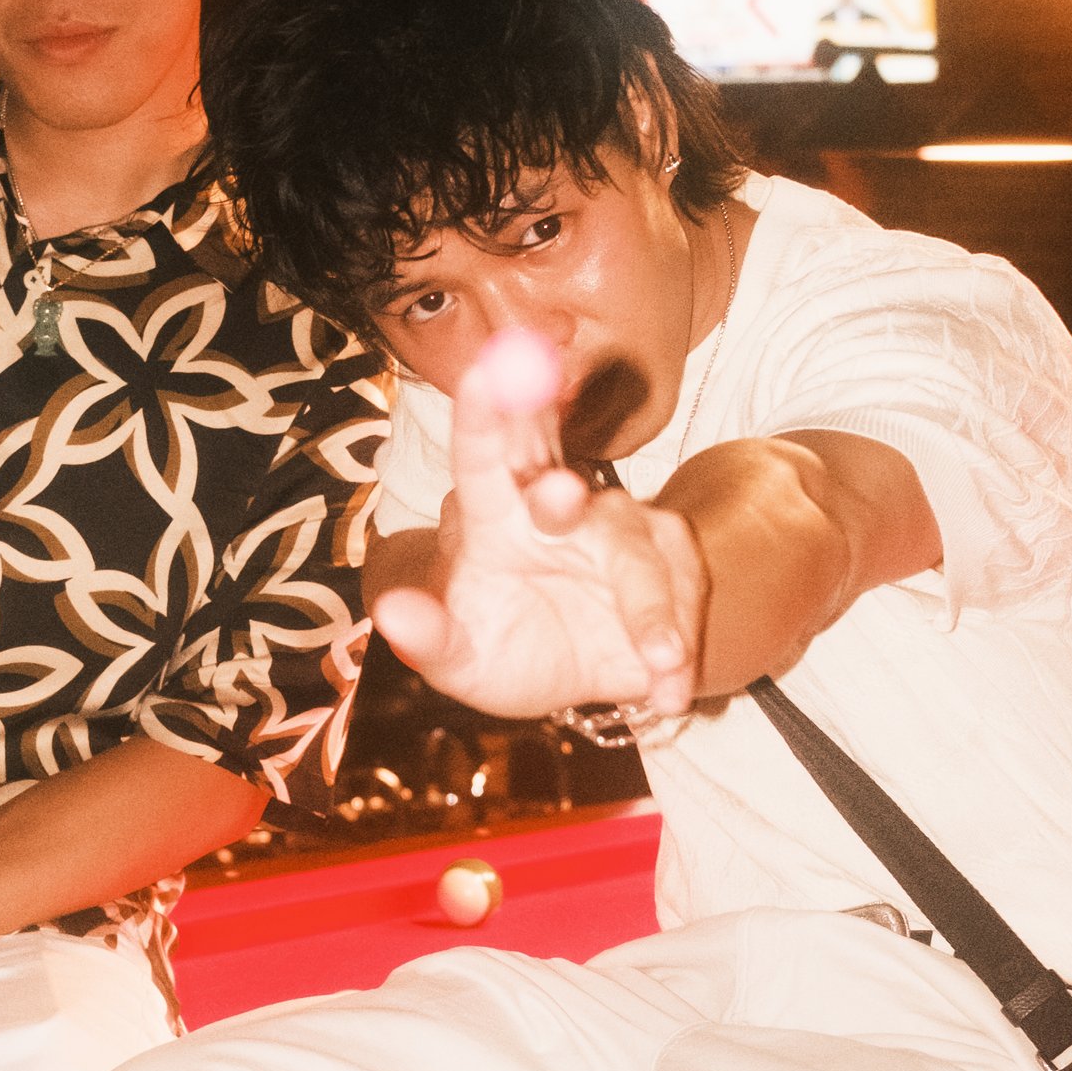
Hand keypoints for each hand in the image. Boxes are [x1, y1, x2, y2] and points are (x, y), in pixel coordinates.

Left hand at [374, 329, 706, 719]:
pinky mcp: (670, 557)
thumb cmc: (507, 650)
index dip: (482, 421)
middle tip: (556, 493)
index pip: (481, 462)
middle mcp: (555, 508)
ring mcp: (618, 528)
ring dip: (648, 609)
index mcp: (492, 516)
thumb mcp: (462, 659)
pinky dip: (678, 650)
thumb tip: (391, 613)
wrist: (584, 678)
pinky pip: (680, 595)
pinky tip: (667, 694)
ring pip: (637, 552)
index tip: (482, 377)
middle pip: (560, 472)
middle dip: (561, 478)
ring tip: (657, 664)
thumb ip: (429, 638)